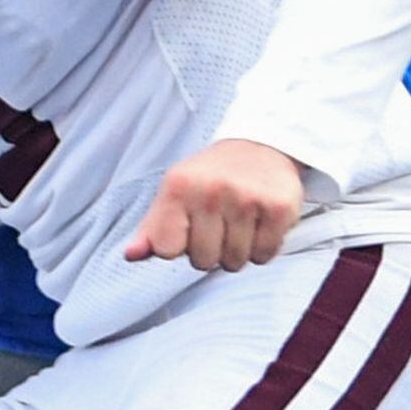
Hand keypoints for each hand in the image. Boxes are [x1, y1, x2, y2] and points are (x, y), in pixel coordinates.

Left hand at [124, 137, 302, 271]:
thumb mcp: (172, 195)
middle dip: (209, 252)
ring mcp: (247, 198)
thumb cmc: (207, 180)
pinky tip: (258, 225)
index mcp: (178, 187)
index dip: (177, 247)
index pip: (166, 250)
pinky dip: (261, 249)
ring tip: (237, 225)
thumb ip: (151, 229)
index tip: (186, 230)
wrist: (259, 148)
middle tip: (217, 226)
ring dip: (236, 252)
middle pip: (203, 260)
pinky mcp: (279, 207)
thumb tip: (131, 255)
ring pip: (235, 261)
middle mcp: (211, 190)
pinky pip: (264, 255)